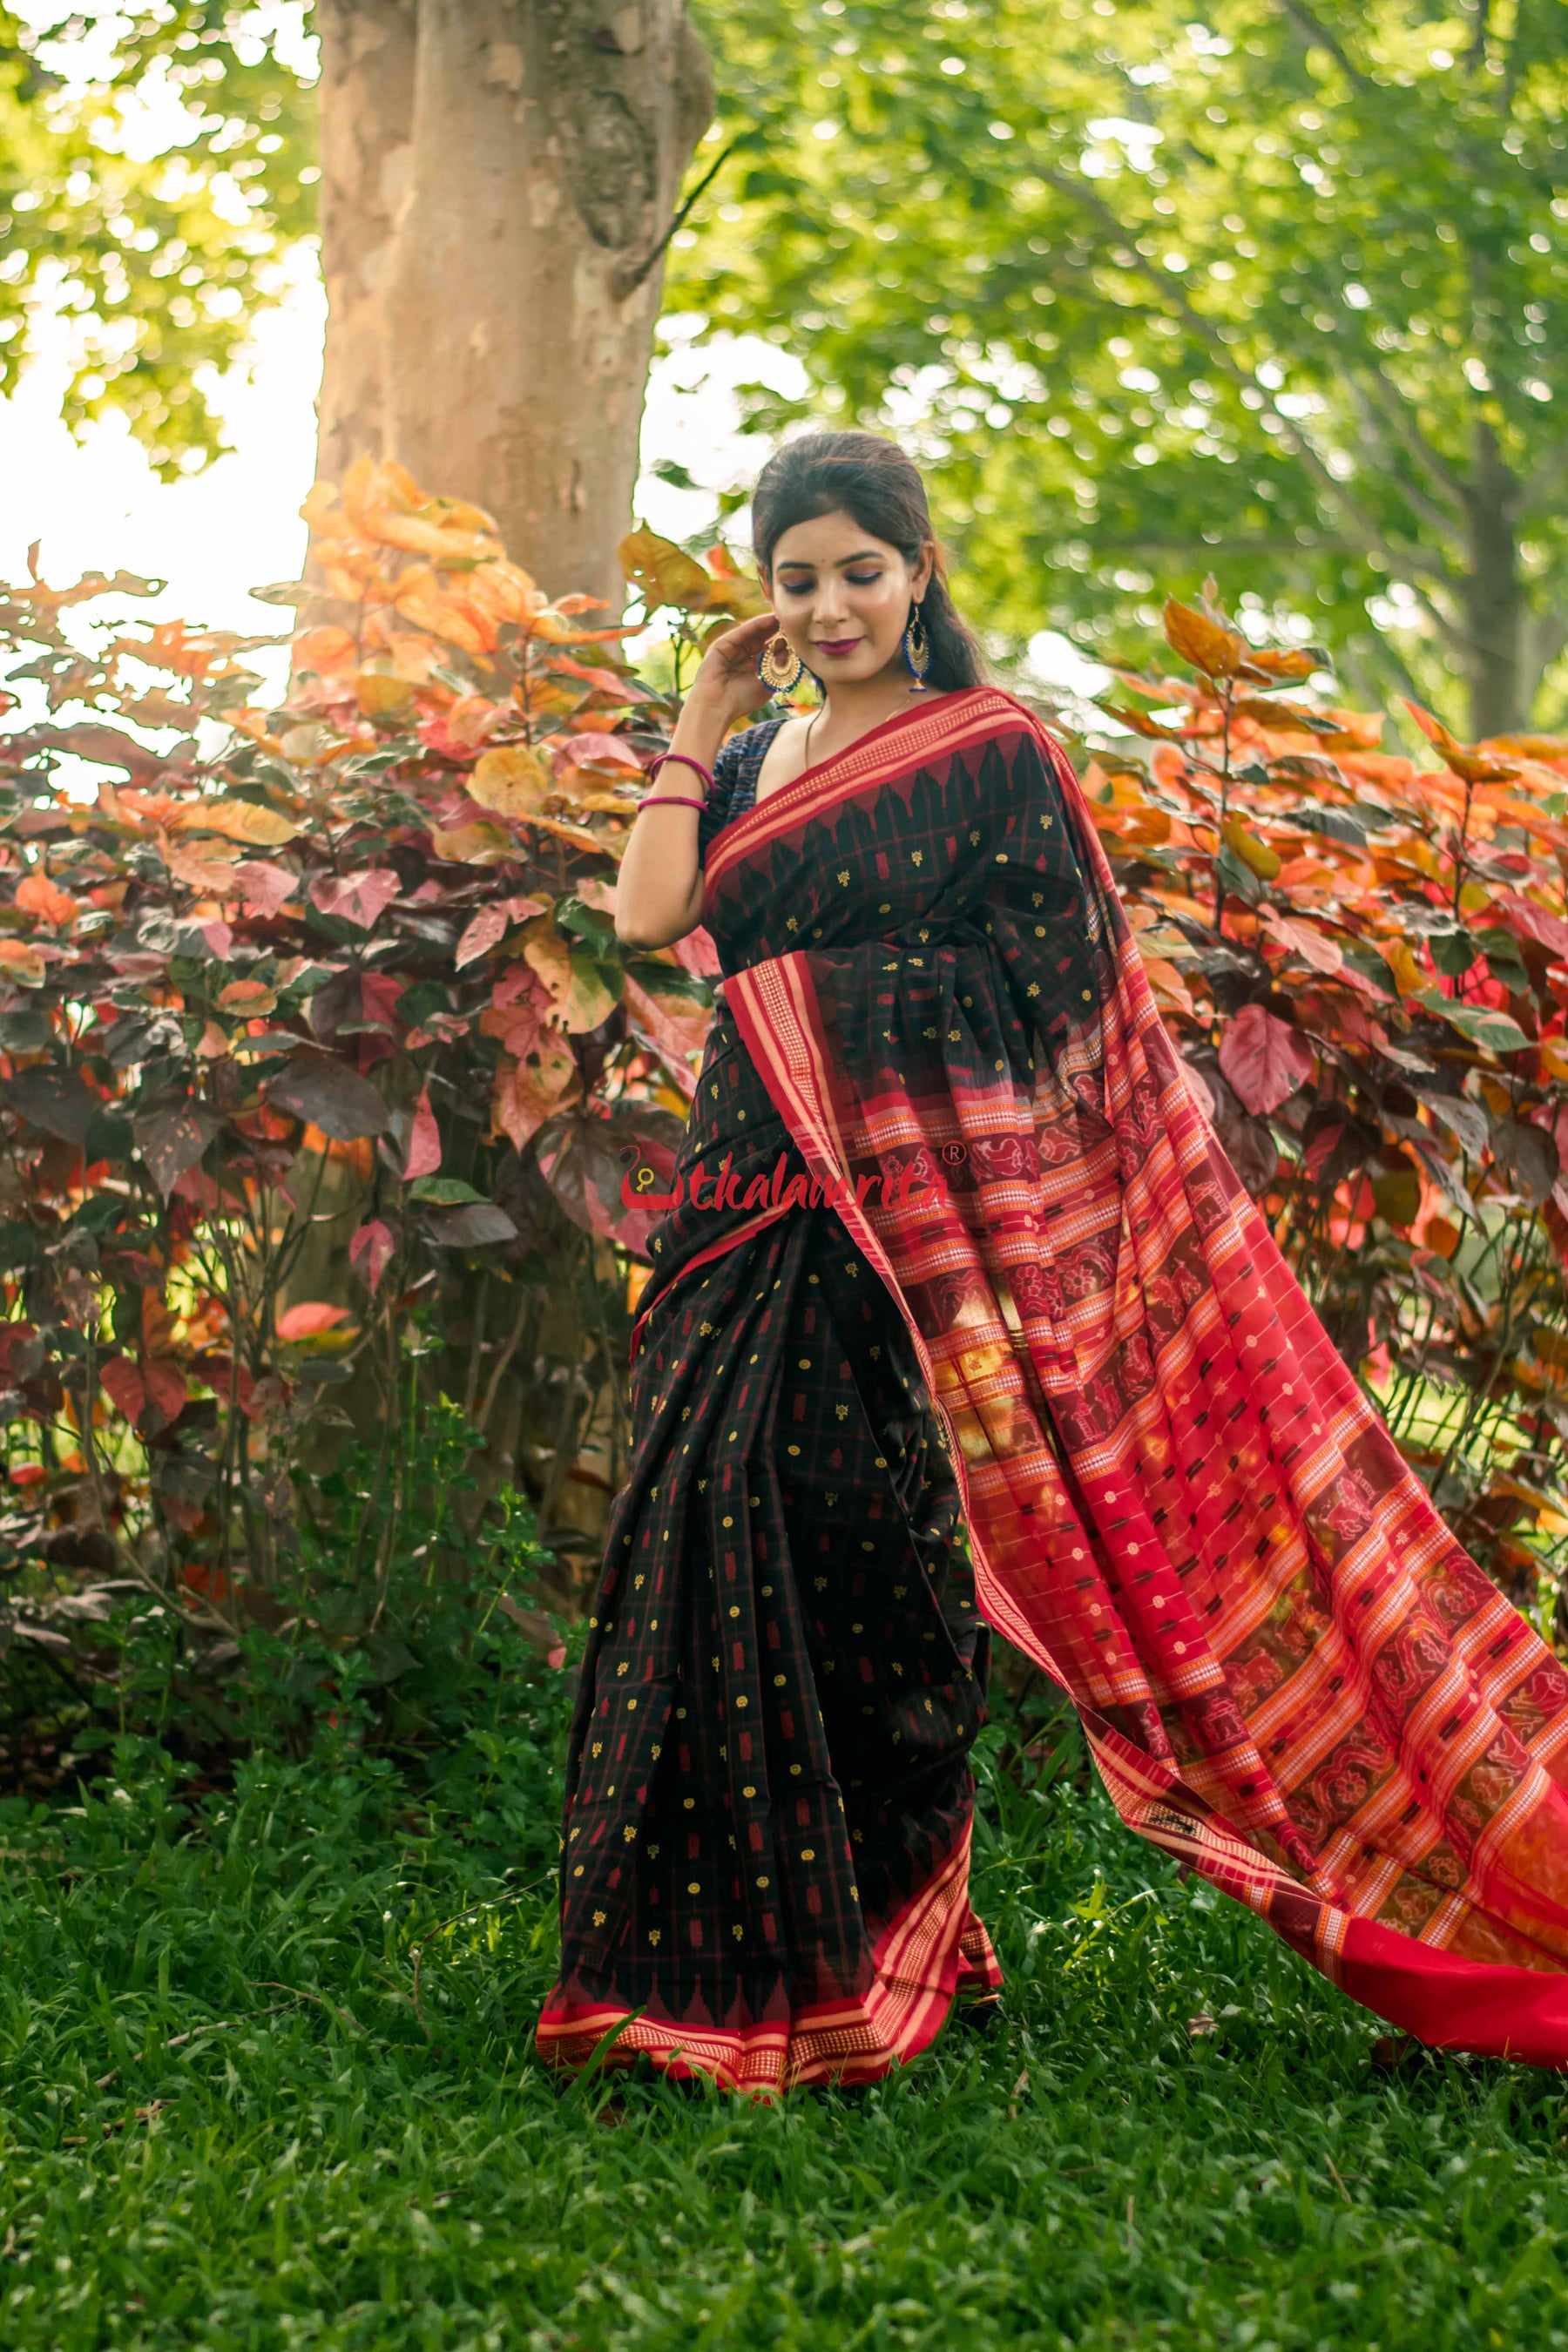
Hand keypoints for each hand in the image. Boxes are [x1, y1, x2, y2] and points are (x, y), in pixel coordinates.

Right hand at [687, 611, 782, 728]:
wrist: (717, 707)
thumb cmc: (741, 700)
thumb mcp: (767, 683)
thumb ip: (778, 668)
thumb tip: (790, 650)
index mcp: (753, 666)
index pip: (770, 649)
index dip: (784, 642)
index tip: (799, 635)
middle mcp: (742, 656)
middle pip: (763, 638)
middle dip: (777, 630)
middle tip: (793, 621)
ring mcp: (732, 649)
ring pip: (753, 633)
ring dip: (768, 624)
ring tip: (783, 616)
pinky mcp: (722, 644)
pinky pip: (742, 632)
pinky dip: (756, 625)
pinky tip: (769, 620)